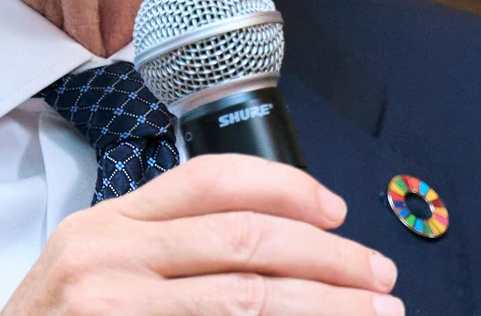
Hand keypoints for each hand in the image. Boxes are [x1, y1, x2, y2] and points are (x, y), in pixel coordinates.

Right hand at [2, 154, 402, 314]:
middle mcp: (104, 254)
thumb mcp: (100, 274)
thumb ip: (171, 252)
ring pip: (248, 299)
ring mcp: (107, 306)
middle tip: (380, 276)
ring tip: (375, 314)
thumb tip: (283, 247)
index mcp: (108, 222)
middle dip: (329, 257)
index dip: (288, 187)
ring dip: (327, 307)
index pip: (212, 179)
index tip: (338, 211)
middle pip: (245, 238)